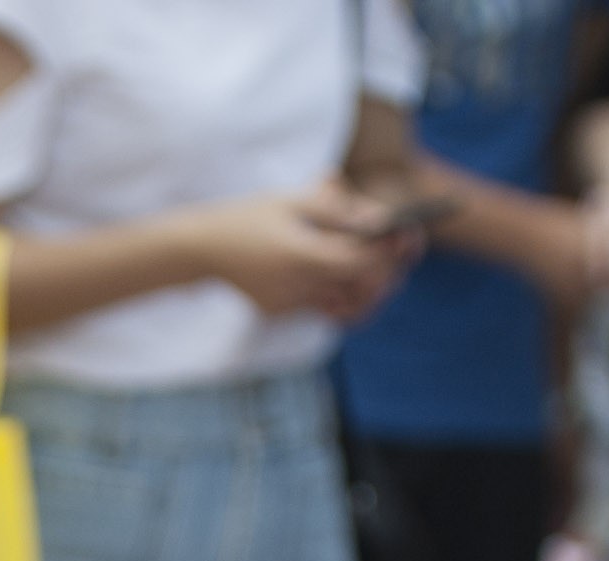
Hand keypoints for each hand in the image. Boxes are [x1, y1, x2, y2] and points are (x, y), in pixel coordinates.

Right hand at [188, 182, 414, 323]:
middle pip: (363, 288)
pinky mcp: (284, 313)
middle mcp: (298, 286)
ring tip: (381, 263)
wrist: (202, 248)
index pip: (361, 261)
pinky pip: (328, 308)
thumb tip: (382, 221)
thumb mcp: (295, 200)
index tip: (405, 233)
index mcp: (300, 254)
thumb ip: (340, 210)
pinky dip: (346, 295)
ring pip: (351, 306)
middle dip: (389, 269)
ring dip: (372, 286)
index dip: (389, 250)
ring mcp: (291, 305)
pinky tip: (349, 276)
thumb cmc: (252, 215)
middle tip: (402, 247)